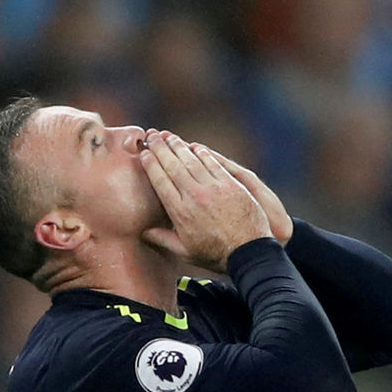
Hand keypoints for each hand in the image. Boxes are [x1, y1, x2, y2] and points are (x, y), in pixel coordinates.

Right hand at [139, 131, 271, 272]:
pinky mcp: (230, 184)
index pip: (160, 182)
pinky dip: (203, 153)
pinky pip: (213, 164)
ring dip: (179, 146)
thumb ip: (163, 239)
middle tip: (152, 136)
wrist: (248, 252)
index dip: (151, 165)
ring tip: (169, 136)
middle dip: (161, 149)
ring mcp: (213, 189)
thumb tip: (144, 232)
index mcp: (180, 212)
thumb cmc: (215, 255)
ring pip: (191, 161)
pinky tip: (195, 146)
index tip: (144, 153)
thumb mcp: (185, 252)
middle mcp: (194, 197)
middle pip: (173, 167)